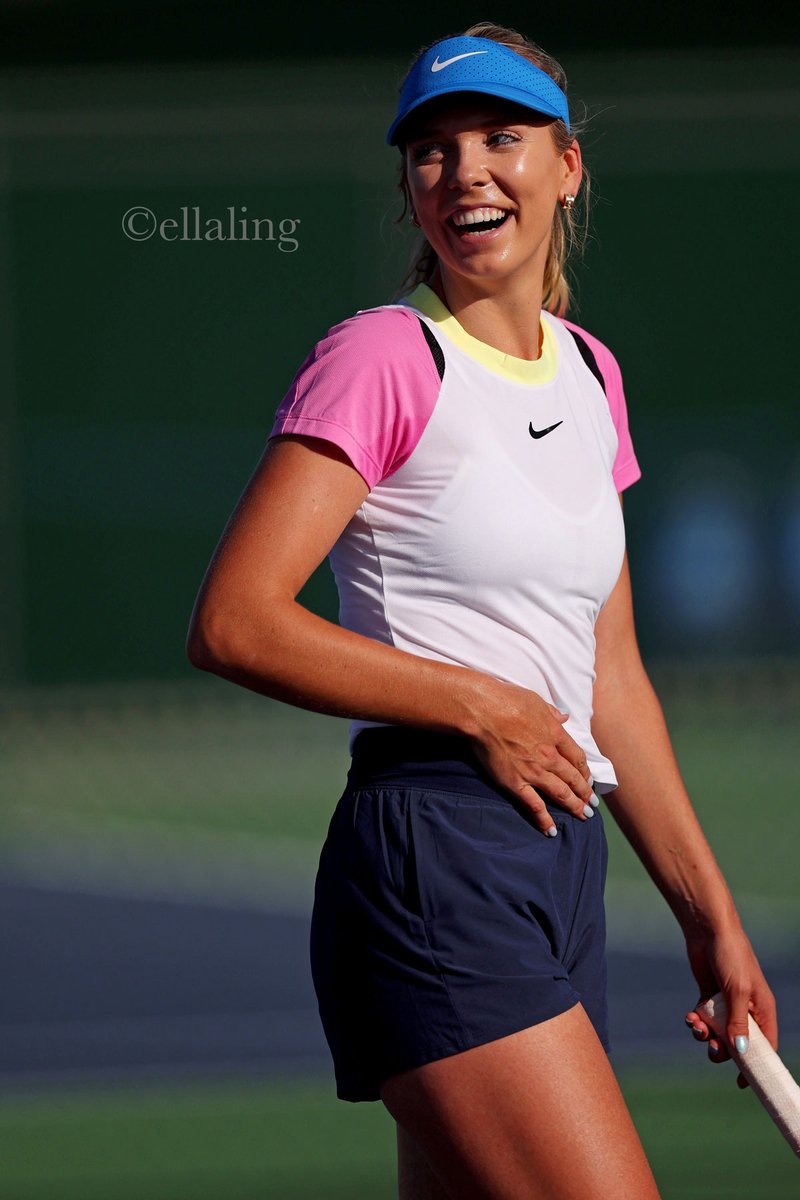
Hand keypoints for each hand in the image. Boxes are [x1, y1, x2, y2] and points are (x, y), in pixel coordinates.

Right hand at [469, 677, 594, 835]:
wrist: (483, 712)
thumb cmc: (507, 700)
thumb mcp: (536, 700)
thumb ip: (551, 712)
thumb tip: (563, 716)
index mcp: (555, 734)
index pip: (577, 757)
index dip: (585, 771)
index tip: (589, 779)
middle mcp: (549, 756)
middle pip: (573, 778)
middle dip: (585, 793)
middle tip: (592, 804)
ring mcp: (534, 772)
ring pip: (561, 794)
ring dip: (574, 806)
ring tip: (583, 816)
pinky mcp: (516, 784)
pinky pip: (534, 806)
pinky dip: (544, 820)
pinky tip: (551, 830)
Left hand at [683, 924, 777, 1088]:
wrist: (708, 930)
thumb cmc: (731, 956)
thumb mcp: (737, 991)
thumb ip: (738, 1022)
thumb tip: (741, 1051)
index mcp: (762, 1009)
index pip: (766, 1045)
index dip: (756, 1065)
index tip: (741, 1083)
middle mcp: (746, 1010)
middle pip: (737, 1044)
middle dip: (723, 1050)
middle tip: (711, 1048)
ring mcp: (726, 1004)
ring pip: (717, 1034)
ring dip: (705, 1036)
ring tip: (696, 1026)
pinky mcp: (708, 996)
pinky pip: (703, 1019)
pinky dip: (695, 1022)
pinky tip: (690, 1016)